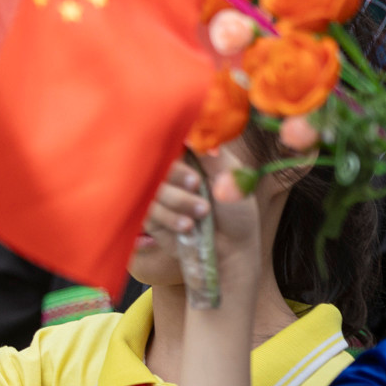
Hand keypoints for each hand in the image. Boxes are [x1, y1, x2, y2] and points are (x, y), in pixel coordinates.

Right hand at [148, 149, 260, 297]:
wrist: (232, 251)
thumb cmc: (237, 213)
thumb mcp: (231, 178)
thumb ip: (212, 155)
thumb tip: (191, 133)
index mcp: (190, 160)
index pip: (171, 142)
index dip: (172, 144)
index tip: (185, 149)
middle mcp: (171, 176)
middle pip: (156, 162)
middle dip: (176, 173)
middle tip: (196, 183)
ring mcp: (159, 197)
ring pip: (152, 188)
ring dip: (178, 200)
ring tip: (203, 212)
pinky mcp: (151, 219)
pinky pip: (148, 211)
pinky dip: (169, 217)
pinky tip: (188, 226)